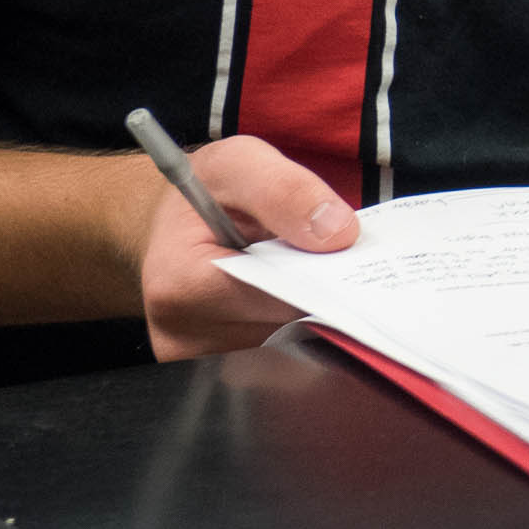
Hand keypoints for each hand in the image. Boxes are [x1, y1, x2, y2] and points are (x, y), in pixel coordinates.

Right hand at [125, 133, 354, 360]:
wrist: (177, 221)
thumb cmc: (205, 190)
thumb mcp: (240, 163)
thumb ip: (285, 190)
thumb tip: (337, 233)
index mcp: (176, 283)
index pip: (269, 296)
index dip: (316, 278)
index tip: (352, 261)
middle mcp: (180, 332)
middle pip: (280, 325)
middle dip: (318, 291)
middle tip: (344, 261)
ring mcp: (198, 356)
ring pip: (285, 340)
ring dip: (308, 306)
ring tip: (312, 268)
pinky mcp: (216, 365)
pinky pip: (276, 350)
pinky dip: (296, 318)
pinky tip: (298, 288)